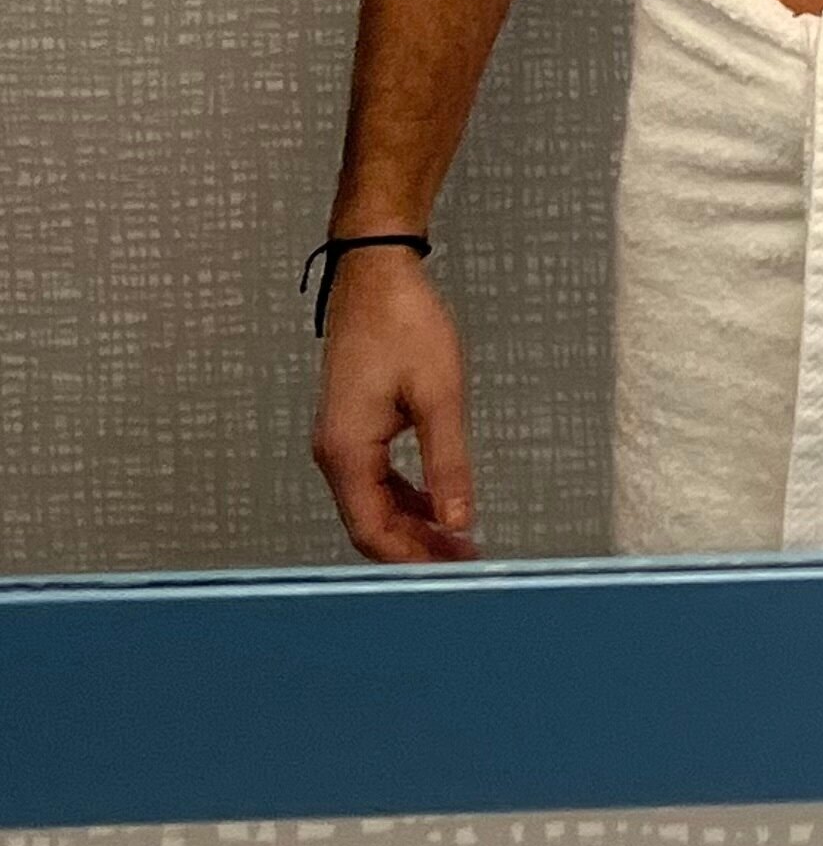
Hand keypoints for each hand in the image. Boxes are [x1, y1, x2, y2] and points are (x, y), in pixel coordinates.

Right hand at [309, 248, 480, 563]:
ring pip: (373, 504)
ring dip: (412, 525)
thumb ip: (448, 462)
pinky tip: (437, 502)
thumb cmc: (405, 323)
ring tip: (458, 540)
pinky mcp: (351, 426)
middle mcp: (334, 453)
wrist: (375, 272)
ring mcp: (339, 440)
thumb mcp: (439, 394)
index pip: (372, 531)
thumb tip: (458, 520)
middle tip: (465, 560)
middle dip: (415, 548)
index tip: (454, 572)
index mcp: (347, 451)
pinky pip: (374, 479)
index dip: (412, 559)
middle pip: (370, 524)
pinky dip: (405, 498)